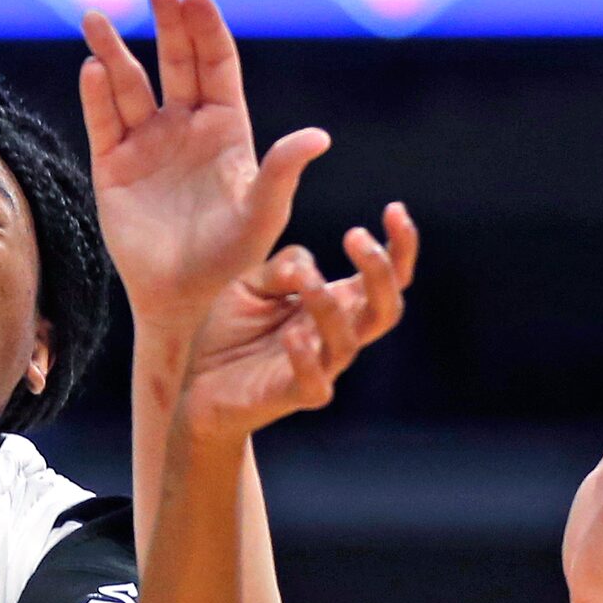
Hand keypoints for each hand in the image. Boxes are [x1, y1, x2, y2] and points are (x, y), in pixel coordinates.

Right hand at [78, 0, 330, 331]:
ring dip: (112, 50)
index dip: (206, 28)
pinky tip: (92, 69)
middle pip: (175, 60)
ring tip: (96, 19)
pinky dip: (96, 95)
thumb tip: (318, 137)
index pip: (216, 64)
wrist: (181, 297)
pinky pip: (102, 122)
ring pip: (128, 84)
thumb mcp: (263, 216)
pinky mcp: (112, 166)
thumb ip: (282, 174)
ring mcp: (146, 142)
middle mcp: (185, 125)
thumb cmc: (231, 257)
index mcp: (227, 127)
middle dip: (166, 22)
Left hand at [178, 223, 416, 443]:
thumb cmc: (233, 332)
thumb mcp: (250, 284)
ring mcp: (320, 367)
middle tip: (354, 234)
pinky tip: (292, 336)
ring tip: (306, 282)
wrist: (202, 387)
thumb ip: (282, 269)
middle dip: (380, 271)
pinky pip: (316, 383)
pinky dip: (307, 359)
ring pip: (348, 342)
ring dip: (329, 308)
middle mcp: (336, 335)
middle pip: (385, 310)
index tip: (394, 207)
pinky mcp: (294, 394)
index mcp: (336, 304)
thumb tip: (307, 267)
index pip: (387, 277)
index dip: (400, 245)